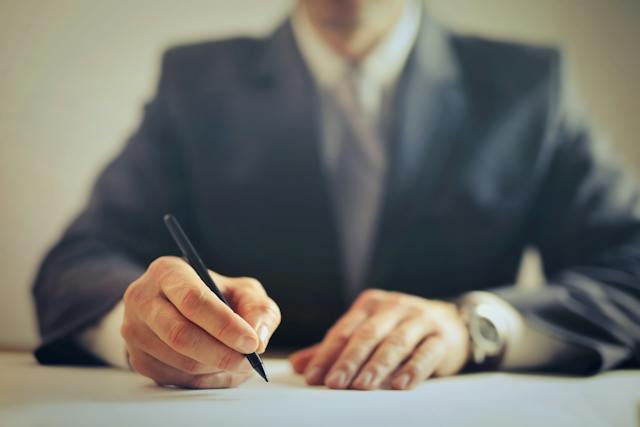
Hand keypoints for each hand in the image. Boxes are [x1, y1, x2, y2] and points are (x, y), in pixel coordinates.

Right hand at [121, 256, 280, 387]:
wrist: (178, 307)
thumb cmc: (215, 296)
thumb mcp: (242, 290)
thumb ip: (258, 308)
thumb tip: (259, 338)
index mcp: (168, 272)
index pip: (192, 300)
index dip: (224, 325)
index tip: (251, 342)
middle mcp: (143, 299)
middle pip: (181, 335)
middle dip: (222, 353)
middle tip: (250, 361)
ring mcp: (136, 332)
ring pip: (181, 362)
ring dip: (218, 368)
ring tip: (240, 363)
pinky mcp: (139, 360)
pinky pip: (178, 379)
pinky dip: (207, 380)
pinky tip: (221, 369)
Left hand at [289, 289, 468, 389]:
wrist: (451, 321)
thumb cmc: (399, 329)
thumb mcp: (368, 331)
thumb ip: (335, 348)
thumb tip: (298, 365)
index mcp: (370, 304)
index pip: (343, 331)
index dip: (326, 354)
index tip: (313, 377)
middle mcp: (393, 306)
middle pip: (367, 335)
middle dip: (348, 361)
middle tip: (333, 384)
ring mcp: (419, 319)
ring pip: (395, 343)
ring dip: (377, 366)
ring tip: (361, 387)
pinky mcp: (441, 337)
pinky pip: (425, 353)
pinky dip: (412, 370)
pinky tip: (399, 385)